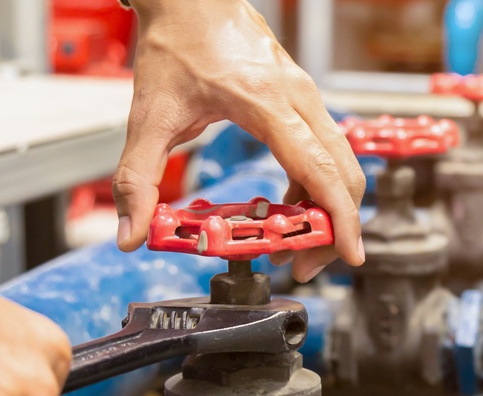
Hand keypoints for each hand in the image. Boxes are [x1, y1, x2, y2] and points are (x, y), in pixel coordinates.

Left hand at [115, 0, 365, 281]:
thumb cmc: (176, 44)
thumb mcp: (150, 115)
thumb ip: (138, 179)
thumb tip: (133, 232)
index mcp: (268, 104)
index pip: (320, 170)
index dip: (339, 218)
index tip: (349, 255)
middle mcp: (300, 100)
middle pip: (343, 175)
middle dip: (332, 228)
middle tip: (302, 265)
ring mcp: (308, 99)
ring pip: (341, 165)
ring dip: (325, 210)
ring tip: (288, 242)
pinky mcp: (305, 102)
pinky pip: (326, 153)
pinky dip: (316, 187)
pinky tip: (285, 206)